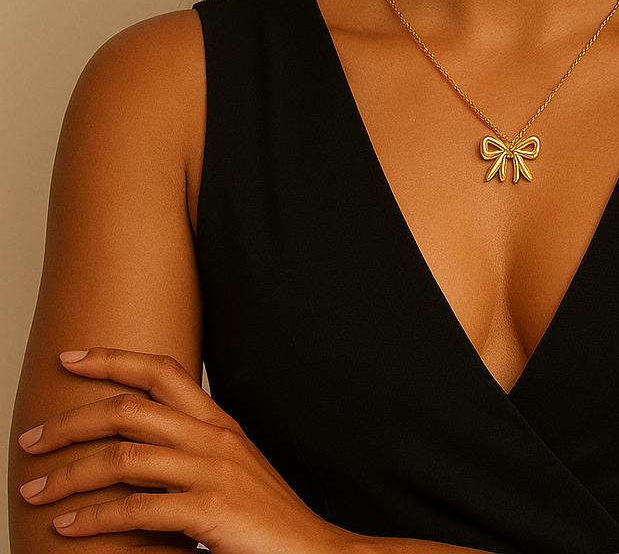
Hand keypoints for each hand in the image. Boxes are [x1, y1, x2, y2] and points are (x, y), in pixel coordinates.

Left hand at [18, 348, 352, 553]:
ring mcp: (212, 471)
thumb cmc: (265, 518)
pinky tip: (68, 525)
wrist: (311, 551)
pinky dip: (93, 517)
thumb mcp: (228, 471)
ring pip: (124, 456)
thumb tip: (131, 455)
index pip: (163, 373)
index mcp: (219, 424)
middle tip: (33, 437)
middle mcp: (214, 438)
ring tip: (35, 488)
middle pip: (131, 408)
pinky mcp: (208, 509)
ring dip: (69, 472)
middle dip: (73, 418)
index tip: (72, 358)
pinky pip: (135, 509)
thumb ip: (187, 455)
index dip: (115, 359)